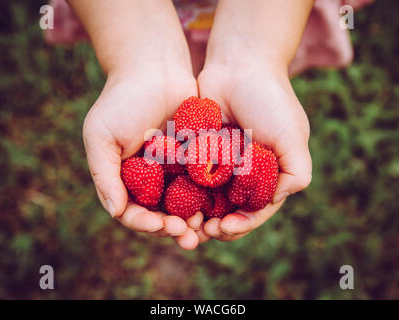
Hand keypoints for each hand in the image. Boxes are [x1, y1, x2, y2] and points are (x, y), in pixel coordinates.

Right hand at [83, 64, 207, 249]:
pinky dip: (210, 197)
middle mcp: (150, 178)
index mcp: (125, 178)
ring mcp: (173, 169)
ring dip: (194, 220)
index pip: (132, 212)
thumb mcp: (101, 135)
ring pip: (185, 204)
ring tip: (207, 228)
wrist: (155, 67)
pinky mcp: (196, 158)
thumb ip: (103, 174)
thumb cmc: (122, 99)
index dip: (145, 223)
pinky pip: (203, 183)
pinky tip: (221, 206)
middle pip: (161, 214)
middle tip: (189, 238)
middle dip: (174, 229)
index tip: (160, 226)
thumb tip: (114, 212)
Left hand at [198, 57, 311, 240]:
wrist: (239, 63)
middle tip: (201, 232)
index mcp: (269, 174)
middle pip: (230, 210)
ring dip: (198, 215)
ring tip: (185, 224)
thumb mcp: (293, 136)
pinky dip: (183, 193)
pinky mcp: (199, 152)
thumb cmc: (270, 98)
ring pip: (207, 200)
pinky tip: (172, 203)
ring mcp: (221, 164)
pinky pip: (189, 178)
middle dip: (217, 225)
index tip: (225, 227)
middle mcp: (245, 173)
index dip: (243, 224)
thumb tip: (276, 200)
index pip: (256, 210)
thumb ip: (295, 172)